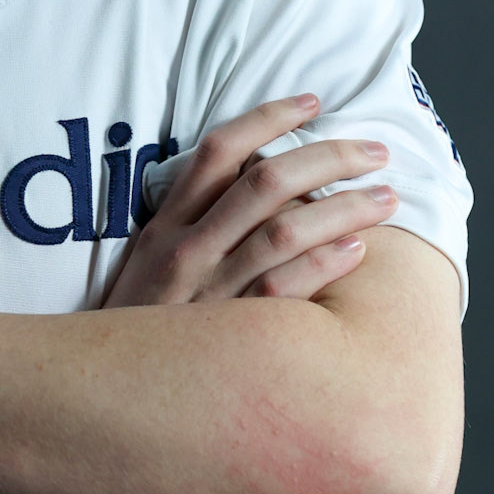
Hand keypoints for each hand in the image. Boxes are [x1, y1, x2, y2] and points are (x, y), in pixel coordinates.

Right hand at [104, 94, 395, 308]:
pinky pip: (285, 290)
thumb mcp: (149, 266)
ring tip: (386, 199)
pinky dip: (324, 264)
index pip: (218, 150)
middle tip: (376, 151)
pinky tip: (357, 251)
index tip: (312, 102)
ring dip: (345, 208)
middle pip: (265, 182)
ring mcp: (209, 290)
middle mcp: (188, 249)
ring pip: (285, 230)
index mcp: (166, 224)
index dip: (268, 117)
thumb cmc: (141, 327)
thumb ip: (191, 226)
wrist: (107, 390)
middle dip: (329, 157)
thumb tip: (252, 187)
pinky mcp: (229, 334)